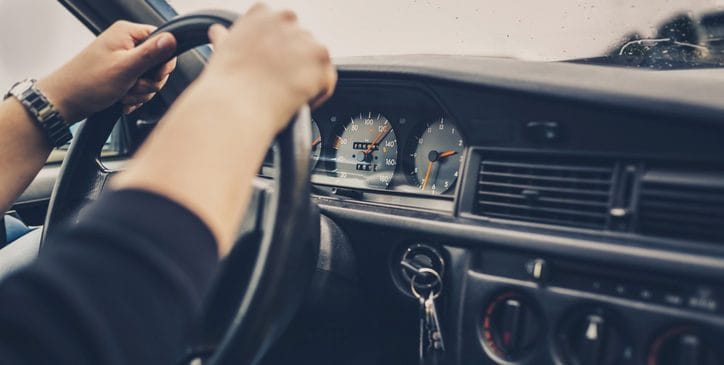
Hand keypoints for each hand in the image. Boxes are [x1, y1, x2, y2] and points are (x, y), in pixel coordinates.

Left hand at [37, 21, 177, 121]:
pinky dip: (134, 97)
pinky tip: (122, 100)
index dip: (163, 62)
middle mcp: (126, 43)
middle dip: (148, 82)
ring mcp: (124, 60)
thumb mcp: (125, 68)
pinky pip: (140, 87)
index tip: (152, 74)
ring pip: (150, 79)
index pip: (163, 41)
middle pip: (158, 63)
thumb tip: (173, 38)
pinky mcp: (121, 74)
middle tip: (132, 86)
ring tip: (123, 94)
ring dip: (140, 92)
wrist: (65, 102)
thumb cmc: (88, 83)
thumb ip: (151, 53)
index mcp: (127, 33)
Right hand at [201, 3, 336, 135]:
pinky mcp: (321, 60)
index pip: (280, 29)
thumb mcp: (221, 52)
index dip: (275, 53)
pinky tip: (300, 102)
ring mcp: (305, 39)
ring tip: (287, 96)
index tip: (268, 70)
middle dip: (294, 64)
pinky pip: (327, 80)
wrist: (235, 106)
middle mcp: (285, 19)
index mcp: (261, 14)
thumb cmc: (225, 85)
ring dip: (307, 78)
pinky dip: (318, 94)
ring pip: (316, 61)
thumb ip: (227, 39)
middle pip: (301, 44)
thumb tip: (218, 32)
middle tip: (279, 86)